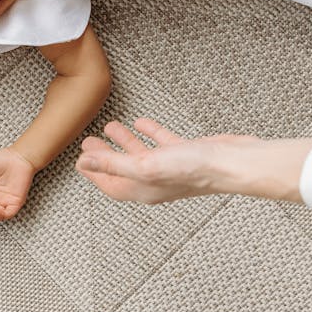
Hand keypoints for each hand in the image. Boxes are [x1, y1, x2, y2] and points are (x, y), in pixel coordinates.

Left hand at [75, 118, 261, 203]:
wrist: (232, 163)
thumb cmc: (194, 169)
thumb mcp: (145, 165)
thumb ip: (114, 163)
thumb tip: (85, 162)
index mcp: (143, 189)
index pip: (111, 183)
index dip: (94, 172)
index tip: (79, 160)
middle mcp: (156, 181)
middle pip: (122, 169)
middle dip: (105, 156)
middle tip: (89, 143)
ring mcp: (171, 168)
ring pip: (141, 154)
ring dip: (125, 142)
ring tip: (112, 127)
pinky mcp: (186, 154)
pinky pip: (162, 143)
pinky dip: (150, 132)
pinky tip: (143, 122)